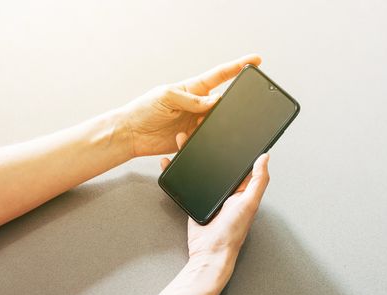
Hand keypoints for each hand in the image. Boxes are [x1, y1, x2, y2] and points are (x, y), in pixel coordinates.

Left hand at [118, 54, 261, 157]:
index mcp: (192, 88)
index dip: (239, 66)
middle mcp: (197, 104)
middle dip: (224, 108)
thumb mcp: (167, 96)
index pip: (220, 75)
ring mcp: (196, 122)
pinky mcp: (192, 139)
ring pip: (215, 124)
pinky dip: (194, 140)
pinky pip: (204, 140)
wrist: (131, 134)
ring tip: (185, 128)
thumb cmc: (143, 109)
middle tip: (203, 114)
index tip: (256, 61)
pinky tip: (179, 137)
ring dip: (205, 127)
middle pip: (222, 102)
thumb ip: (192, 99)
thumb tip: (215, 100)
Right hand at [160, 139, 269, 258]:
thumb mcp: (250, 203)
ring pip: (200, 169)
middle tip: (199, 131)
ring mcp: (210, 195)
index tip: (227, 131)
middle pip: (217, 163)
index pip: (239, 163)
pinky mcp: (195, 200)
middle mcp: (227, 191)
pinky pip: (186, 182)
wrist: (209, 253)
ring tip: (183, 140)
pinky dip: (177, 171)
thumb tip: (265, 158)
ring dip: (190, 155)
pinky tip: (170, 162)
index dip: (234, 147)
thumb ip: (258, 180)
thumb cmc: (232, 232)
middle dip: (208, 147)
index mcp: (242, 189)